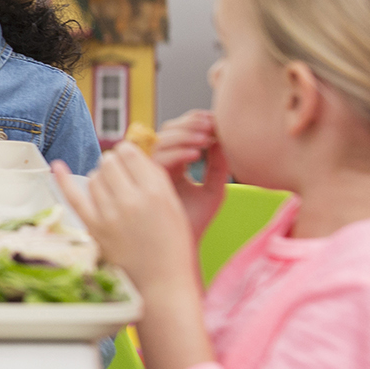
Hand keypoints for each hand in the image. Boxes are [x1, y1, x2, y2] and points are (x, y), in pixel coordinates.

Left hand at [54, 145, 201, 301]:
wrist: (162, 284)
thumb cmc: (172, 246)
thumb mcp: (173, 207)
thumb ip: (153, 179)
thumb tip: (129, 153)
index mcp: (157, 192)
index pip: (130, 153)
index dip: (128, 154)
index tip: (129, 162)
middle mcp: (132, 200)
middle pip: (109, 162)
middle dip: (114, 166)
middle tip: (122, 180)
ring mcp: (110, 215)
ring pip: (94, 178)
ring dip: (100, 180)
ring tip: (113, 195)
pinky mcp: (94, 229)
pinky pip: (73, 197)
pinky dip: (63, 180)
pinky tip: (57, 166)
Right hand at [147, 110, 228, 240]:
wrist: (183, 248)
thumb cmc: (196, 222)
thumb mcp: (214, 190)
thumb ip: (218, 166)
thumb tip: (223, 139)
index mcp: (172, 162)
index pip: (176, 132)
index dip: (191, 121)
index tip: (213, 120)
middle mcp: (157, 164)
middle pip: (165, 132)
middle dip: (187, 125)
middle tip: (209, 127)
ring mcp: (149, 173)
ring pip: (159, 142)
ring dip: (183, 137)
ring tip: (205, 140)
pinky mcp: (146, 184)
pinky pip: (157, 161)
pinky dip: (176, 154)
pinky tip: (196, 155)